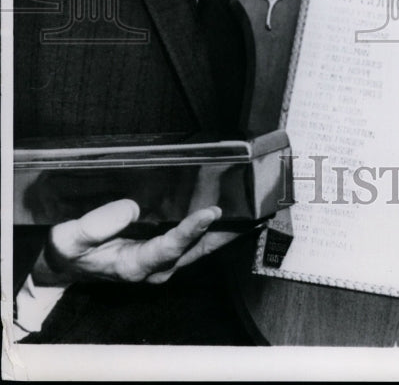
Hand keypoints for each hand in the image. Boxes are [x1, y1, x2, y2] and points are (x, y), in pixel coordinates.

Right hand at [32, 198, 235, 286]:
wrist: (65, 266)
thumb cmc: (69, 252)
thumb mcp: (68, 239)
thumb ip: (96, 225)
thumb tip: (132, 209)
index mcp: (133, 266)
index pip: (169, 248)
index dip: (190, 230)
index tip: (210, 211)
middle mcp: (155, 267)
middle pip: (198, 250)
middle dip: (226, 234)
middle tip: (253, 216)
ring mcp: (163, 261)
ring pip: (202, 247)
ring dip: (227, 231)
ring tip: (254, 213)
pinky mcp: (165, 252)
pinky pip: (196, 241)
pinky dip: (214, 228)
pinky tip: (232, 214)